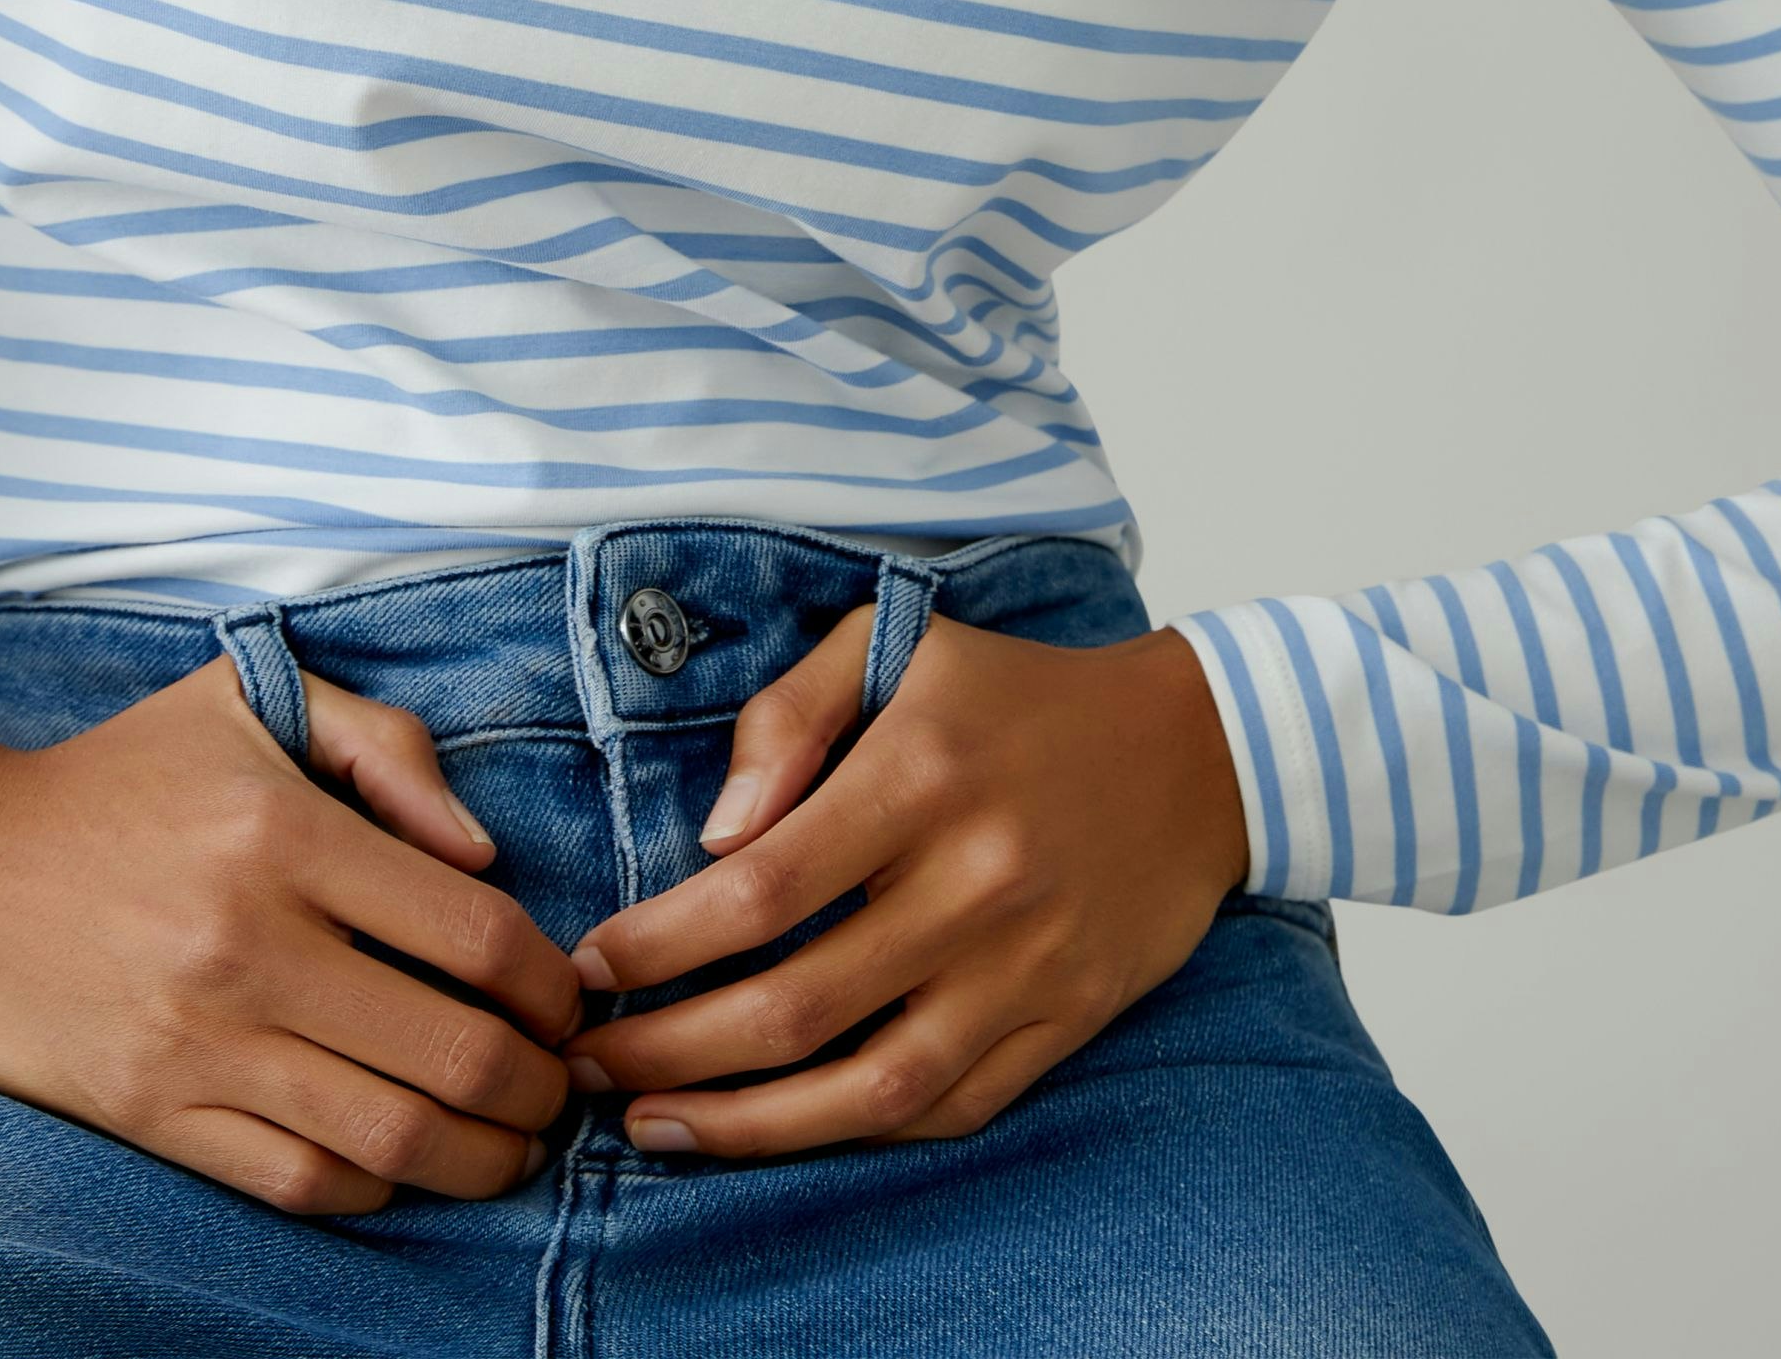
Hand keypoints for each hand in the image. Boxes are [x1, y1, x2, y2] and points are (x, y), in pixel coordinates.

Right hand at [0, 652, 581, 1213]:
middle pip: (449, 1050)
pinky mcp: (149, 1110)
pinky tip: (405, 1168)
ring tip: (512, 1151)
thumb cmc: (119, 774)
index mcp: (284, 832)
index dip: (548, 983)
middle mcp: (249, 942)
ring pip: (386, 1134)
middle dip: (535, 1089)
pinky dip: (375, 1189)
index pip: (474, 931)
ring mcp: (198, 1038)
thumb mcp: (251, 699)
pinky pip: (296, 1179)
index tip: (566, 1002)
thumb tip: (483, 854)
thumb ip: (385, 747)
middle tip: (559, 1091)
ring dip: (478, 1159)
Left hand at [562, 611, 1250, 1157]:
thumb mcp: (898, 648)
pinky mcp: (1064, 1024)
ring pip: (867, 1086)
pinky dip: (851, 1132)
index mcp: (921, 777)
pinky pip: (945, 1107)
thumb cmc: (1015, 696)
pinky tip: (774, 1132)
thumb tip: (714, 836)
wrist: (1194, 754)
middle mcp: (974, 883)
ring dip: (747, 1126)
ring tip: (653, 1126)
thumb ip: (790, 716)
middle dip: (671, 1049)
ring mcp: (1025, 967)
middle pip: (797, 1004)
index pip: (762, 889)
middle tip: (587, 1063)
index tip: (590, 967)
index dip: (662, 944)